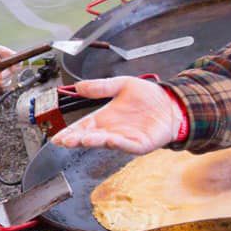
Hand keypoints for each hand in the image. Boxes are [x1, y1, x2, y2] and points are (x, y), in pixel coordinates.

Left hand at [0, 40, 16, 89]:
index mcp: (8, 54)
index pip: (17, 59)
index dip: (16, 64)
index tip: (12, 69)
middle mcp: (10, 64)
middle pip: (13, 70)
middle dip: (7, 74)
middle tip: (1, 77)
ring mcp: (6, 73)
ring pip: (9, 79)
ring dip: (4, 81)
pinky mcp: (1, 80)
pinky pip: (4, 84)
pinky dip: (1, 85)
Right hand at [51, 77, 181, 153]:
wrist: (171, 103)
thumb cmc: (148, 97)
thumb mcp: (121, 85)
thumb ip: (101, 87)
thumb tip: (79, 86)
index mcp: (104, 118)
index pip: (82, 127)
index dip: (70, 132)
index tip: (58, 136)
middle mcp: (111, 130)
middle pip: (90, 137)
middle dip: (77, 139)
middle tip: (65, 140)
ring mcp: (125, 138)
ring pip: (106, 142)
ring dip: (95, 141)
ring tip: (83, 139)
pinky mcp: (140, 144)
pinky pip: (127, 145)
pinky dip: (118, 143)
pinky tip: (109, 139)